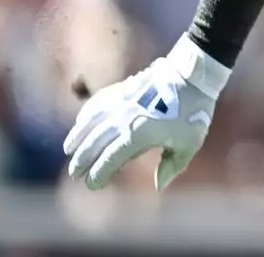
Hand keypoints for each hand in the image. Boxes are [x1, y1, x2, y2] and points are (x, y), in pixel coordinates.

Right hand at [63, 36, 228, 190]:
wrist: (193, 76)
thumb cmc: (194, 113)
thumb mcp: (189, 144)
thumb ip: (172, 166)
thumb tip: (158, 186)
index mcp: (139, 135)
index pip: (110, 159)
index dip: (99, 173)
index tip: (92, 184)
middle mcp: (125, 119)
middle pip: (95, 142)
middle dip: (82, 159)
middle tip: (74, 173)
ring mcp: (122, 102)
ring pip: (91, 121)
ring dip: (78, 136)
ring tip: (69, 149)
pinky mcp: (123, 89)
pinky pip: (98, 102)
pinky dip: (87, 113)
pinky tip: (81, 121)